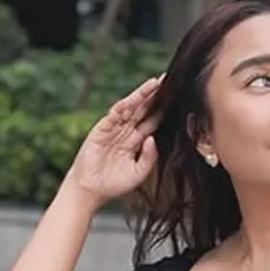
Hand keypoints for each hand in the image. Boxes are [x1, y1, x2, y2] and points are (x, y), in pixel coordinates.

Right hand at [62, 76, 162, 207]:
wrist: (92, 190)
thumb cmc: (114, 184)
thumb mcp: (139, 172)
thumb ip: (149, 157)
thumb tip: (153, 138)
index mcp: (136, 141)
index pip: (152, 121)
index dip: (163, 110)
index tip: (177, 99)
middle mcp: (126, 131)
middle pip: (144, 110)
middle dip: (155, 96)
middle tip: (169, 80)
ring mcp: (114, 128)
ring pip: (131, 108)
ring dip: (142, 95)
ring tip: (155, 83)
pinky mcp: (102, 129)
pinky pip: (115, 114)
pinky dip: (124, 105)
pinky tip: (134, 98)